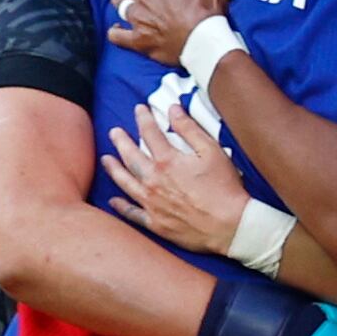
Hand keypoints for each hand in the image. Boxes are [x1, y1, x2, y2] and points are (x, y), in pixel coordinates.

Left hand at [101, 102, 250, 254]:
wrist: (229, 225)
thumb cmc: (224, 188)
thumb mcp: (212, 151)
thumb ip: (190, 129)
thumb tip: (173, 110)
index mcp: (167, 161)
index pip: (150, 133)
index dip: (143, 118)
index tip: (139, 109)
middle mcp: (153, 180)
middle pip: (130, 156)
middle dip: (121, 141)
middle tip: (114, 132)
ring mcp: (151, 203)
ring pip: (125, 182)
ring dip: (114, 169)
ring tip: (106, 160)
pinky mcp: (155, 222)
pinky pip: (132, 212)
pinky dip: (121, 205)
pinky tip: (113, 200)